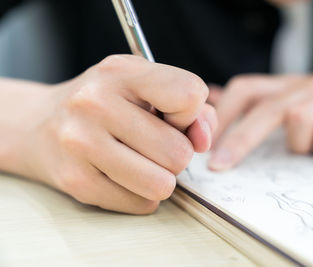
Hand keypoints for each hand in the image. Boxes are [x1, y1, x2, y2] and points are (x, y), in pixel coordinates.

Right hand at [2, 55, 215, 213]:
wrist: (38, 125)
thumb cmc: (104, 105)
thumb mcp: (144, 88)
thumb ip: (191, 108)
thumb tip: (203, 141)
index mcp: (121, 72)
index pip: (189, 95)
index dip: (192, 114)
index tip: (173, 118)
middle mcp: (96, 103)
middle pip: (178, 152)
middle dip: (176, 155)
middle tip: (154, 146)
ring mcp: (81, 143)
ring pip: (162, 184)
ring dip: (161, 179)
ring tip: (141, 163)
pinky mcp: (76, 181)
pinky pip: (141, 204)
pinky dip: (141, 195)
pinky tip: (122, 177)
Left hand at [208, 71, 312, 170]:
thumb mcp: (296, 99)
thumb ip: (260, 105)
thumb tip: (217, 106)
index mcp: (285, 86)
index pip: (245, 88)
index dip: (222, 115)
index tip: (206, 145)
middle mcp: (304, 87)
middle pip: (265, 108)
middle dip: (239, 139)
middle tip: (219, 167)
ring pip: (299, 118)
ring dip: (297, 144)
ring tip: (308, 151)